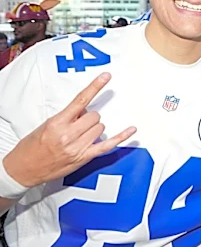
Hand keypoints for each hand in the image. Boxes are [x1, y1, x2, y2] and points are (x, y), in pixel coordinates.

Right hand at [4, 73, 135, 187]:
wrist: (23, 169)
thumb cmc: (32, 147)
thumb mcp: (46, 125)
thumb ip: (67, 116)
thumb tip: (84, 110)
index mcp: (57, 123)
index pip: (81, 100)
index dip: (95, 87)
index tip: (106, 77)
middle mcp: (69, 135)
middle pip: (95, 116)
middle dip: (88, 117)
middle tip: (77, 124)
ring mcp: (78, 147)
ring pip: (101, 128)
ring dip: (94, 128)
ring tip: (80, 135)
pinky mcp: (84, 158)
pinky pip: (108, 145)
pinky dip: (121, 137)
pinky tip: (131, 130)